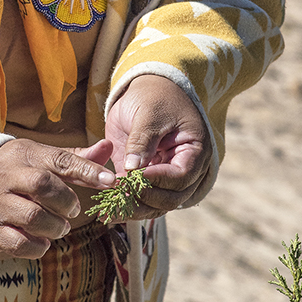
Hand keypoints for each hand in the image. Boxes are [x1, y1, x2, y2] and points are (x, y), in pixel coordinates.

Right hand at [0, 139, 114, 259]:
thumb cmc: (14, 172)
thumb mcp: (39, 158)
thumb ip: (75, 159)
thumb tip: (109, 148)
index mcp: (23, 155)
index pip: (59, 160)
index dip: (88, 170)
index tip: (110, 181)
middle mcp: (6, 177)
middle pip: (43, 186)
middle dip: (66, 201)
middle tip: (72, 210)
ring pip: (33, 217)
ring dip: (56, 226)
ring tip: (59, 226)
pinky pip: (19, 244)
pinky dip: (38, 246)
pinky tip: (43, 240)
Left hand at [105, 75, 211, 219]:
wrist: (147, 91)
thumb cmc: (153, 96)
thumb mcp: (149, 114)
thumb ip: (142, 141)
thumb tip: (133, 169)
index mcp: (194, 151)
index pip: (181, 176)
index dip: (158, 180)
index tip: (135, 177)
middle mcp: (185, 169)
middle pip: (171, 198)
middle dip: (145, 200)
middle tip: (119, 196)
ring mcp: (165, 177)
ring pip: (156, 205)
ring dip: (134, 209)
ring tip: (109, 210)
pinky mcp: (147, 180)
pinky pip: (141, 200)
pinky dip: (126, 205)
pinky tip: (107, 210)